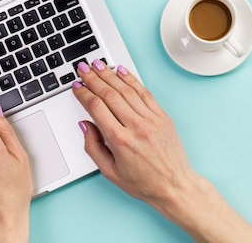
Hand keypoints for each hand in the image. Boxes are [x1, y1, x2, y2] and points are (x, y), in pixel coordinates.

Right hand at [73, 60, 251, 242]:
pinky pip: (145, 93)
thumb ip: (93, 147)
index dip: (83, 94)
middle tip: (83, 68)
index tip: (76, 87)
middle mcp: (136, 126)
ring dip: (110, 75)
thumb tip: (85, 125)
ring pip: (127, 90)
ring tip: (99, 65)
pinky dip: (132, 80)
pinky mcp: (162, 117)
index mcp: (120, 141)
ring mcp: (151, 120)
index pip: (96, 108)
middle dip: (93, 79)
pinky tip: (122, 72)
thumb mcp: (110, 172)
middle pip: (110, 94)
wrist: (174, 185)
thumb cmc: (144, 182)